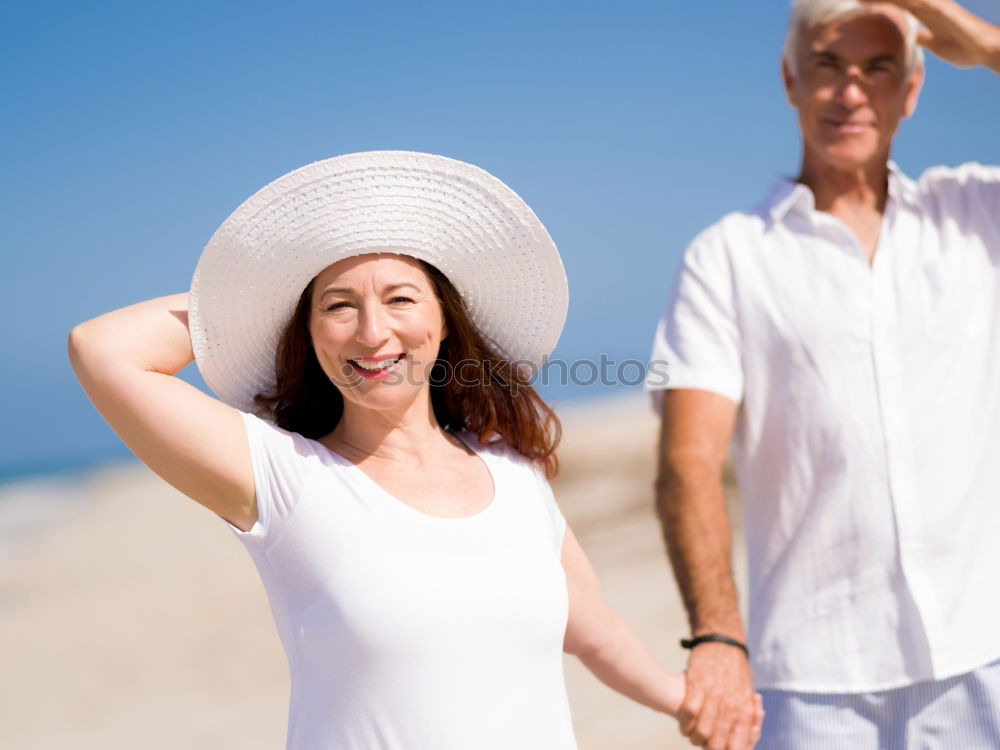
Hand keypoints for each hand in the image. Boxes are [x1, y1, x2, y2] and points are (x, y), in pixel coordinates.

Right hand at [678, 642, 759, 749]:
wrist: (723, 642)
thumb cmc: (735, 670)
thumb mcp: (747, 694)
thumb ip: (747, 716)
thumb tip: (746, 737)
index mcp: (744, 711)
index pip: (737, 746)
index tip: (717, 749)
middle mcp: (730, 706)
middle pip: (717, 743)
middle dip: (707, 748)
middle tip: (702, 744)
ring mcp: (713, 696)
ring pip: (701, 731)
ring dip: (694, 737)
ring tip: (691, 735)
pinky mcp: (697, 685)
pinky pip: (688, 712)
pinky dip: (684, 722)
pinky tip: (683, 723)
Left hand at [861, 0, 999, 70]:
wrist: (983, 49)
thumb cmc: (963, 47)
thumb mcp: (935, 44)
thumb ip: (924, 37)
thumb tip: (914, 36)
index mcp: (927, 14)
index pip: (898, 5)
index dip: (879, 3)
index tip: (859, 3)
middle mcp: (930, 6)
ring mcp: (935, 5)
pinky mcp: (940, 9)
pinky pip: (916, 2)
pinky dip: (901, 1)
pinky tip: (888, 1)